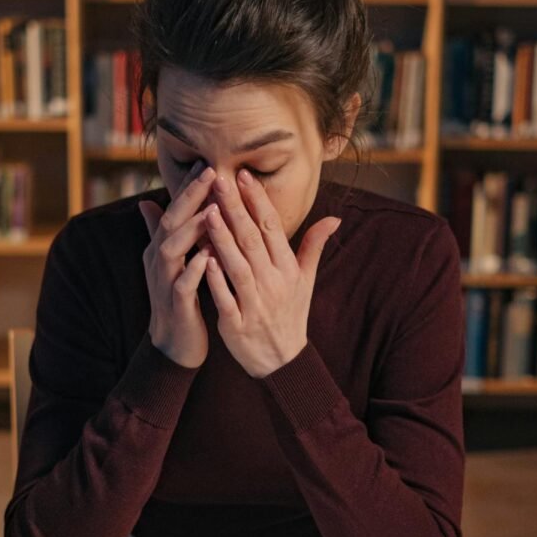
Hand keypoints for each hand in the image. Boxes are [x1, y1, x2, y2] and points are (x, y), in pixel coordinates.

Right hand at [138, 160, 218, 367]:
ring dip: (191, 229)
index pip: (173, 210)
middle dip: (190, 197)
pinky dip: (195, 270)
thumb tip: (146, 201)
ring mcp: (164, 282)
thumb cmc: (179, 298)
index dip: (189, 187)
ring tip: (211, 209)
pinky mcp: (175, 305)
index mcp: (160, 248)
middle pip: (170, 222)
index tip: (209, 163)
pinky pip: (182, 285)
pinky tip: (210, 257)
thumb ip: (161, 232)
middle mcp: (158, 261)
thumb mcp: (169, 262)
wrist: (174, 344)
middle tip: (210, 172)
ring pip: (172, 250)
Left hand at [203, 170, 341, 378]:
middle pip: (253, 241)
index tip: (243, 175)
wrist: (282, 361)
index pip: (272, 228)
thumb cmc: (290, 315)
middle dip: (236, 209)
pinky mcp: (237, 325)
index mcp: (288, 269)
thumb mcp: (306, 281)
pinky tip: (202, 259)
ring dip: (223, 239)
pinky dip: (215, 280)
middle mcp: (274, 284)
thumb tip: (334, 218)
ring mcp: (256, 305)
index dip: (258, 200)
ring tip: (207, 212)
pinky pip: (225, 299)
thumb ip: (314, 246)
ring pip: (238, 266)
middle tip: (220, 180)